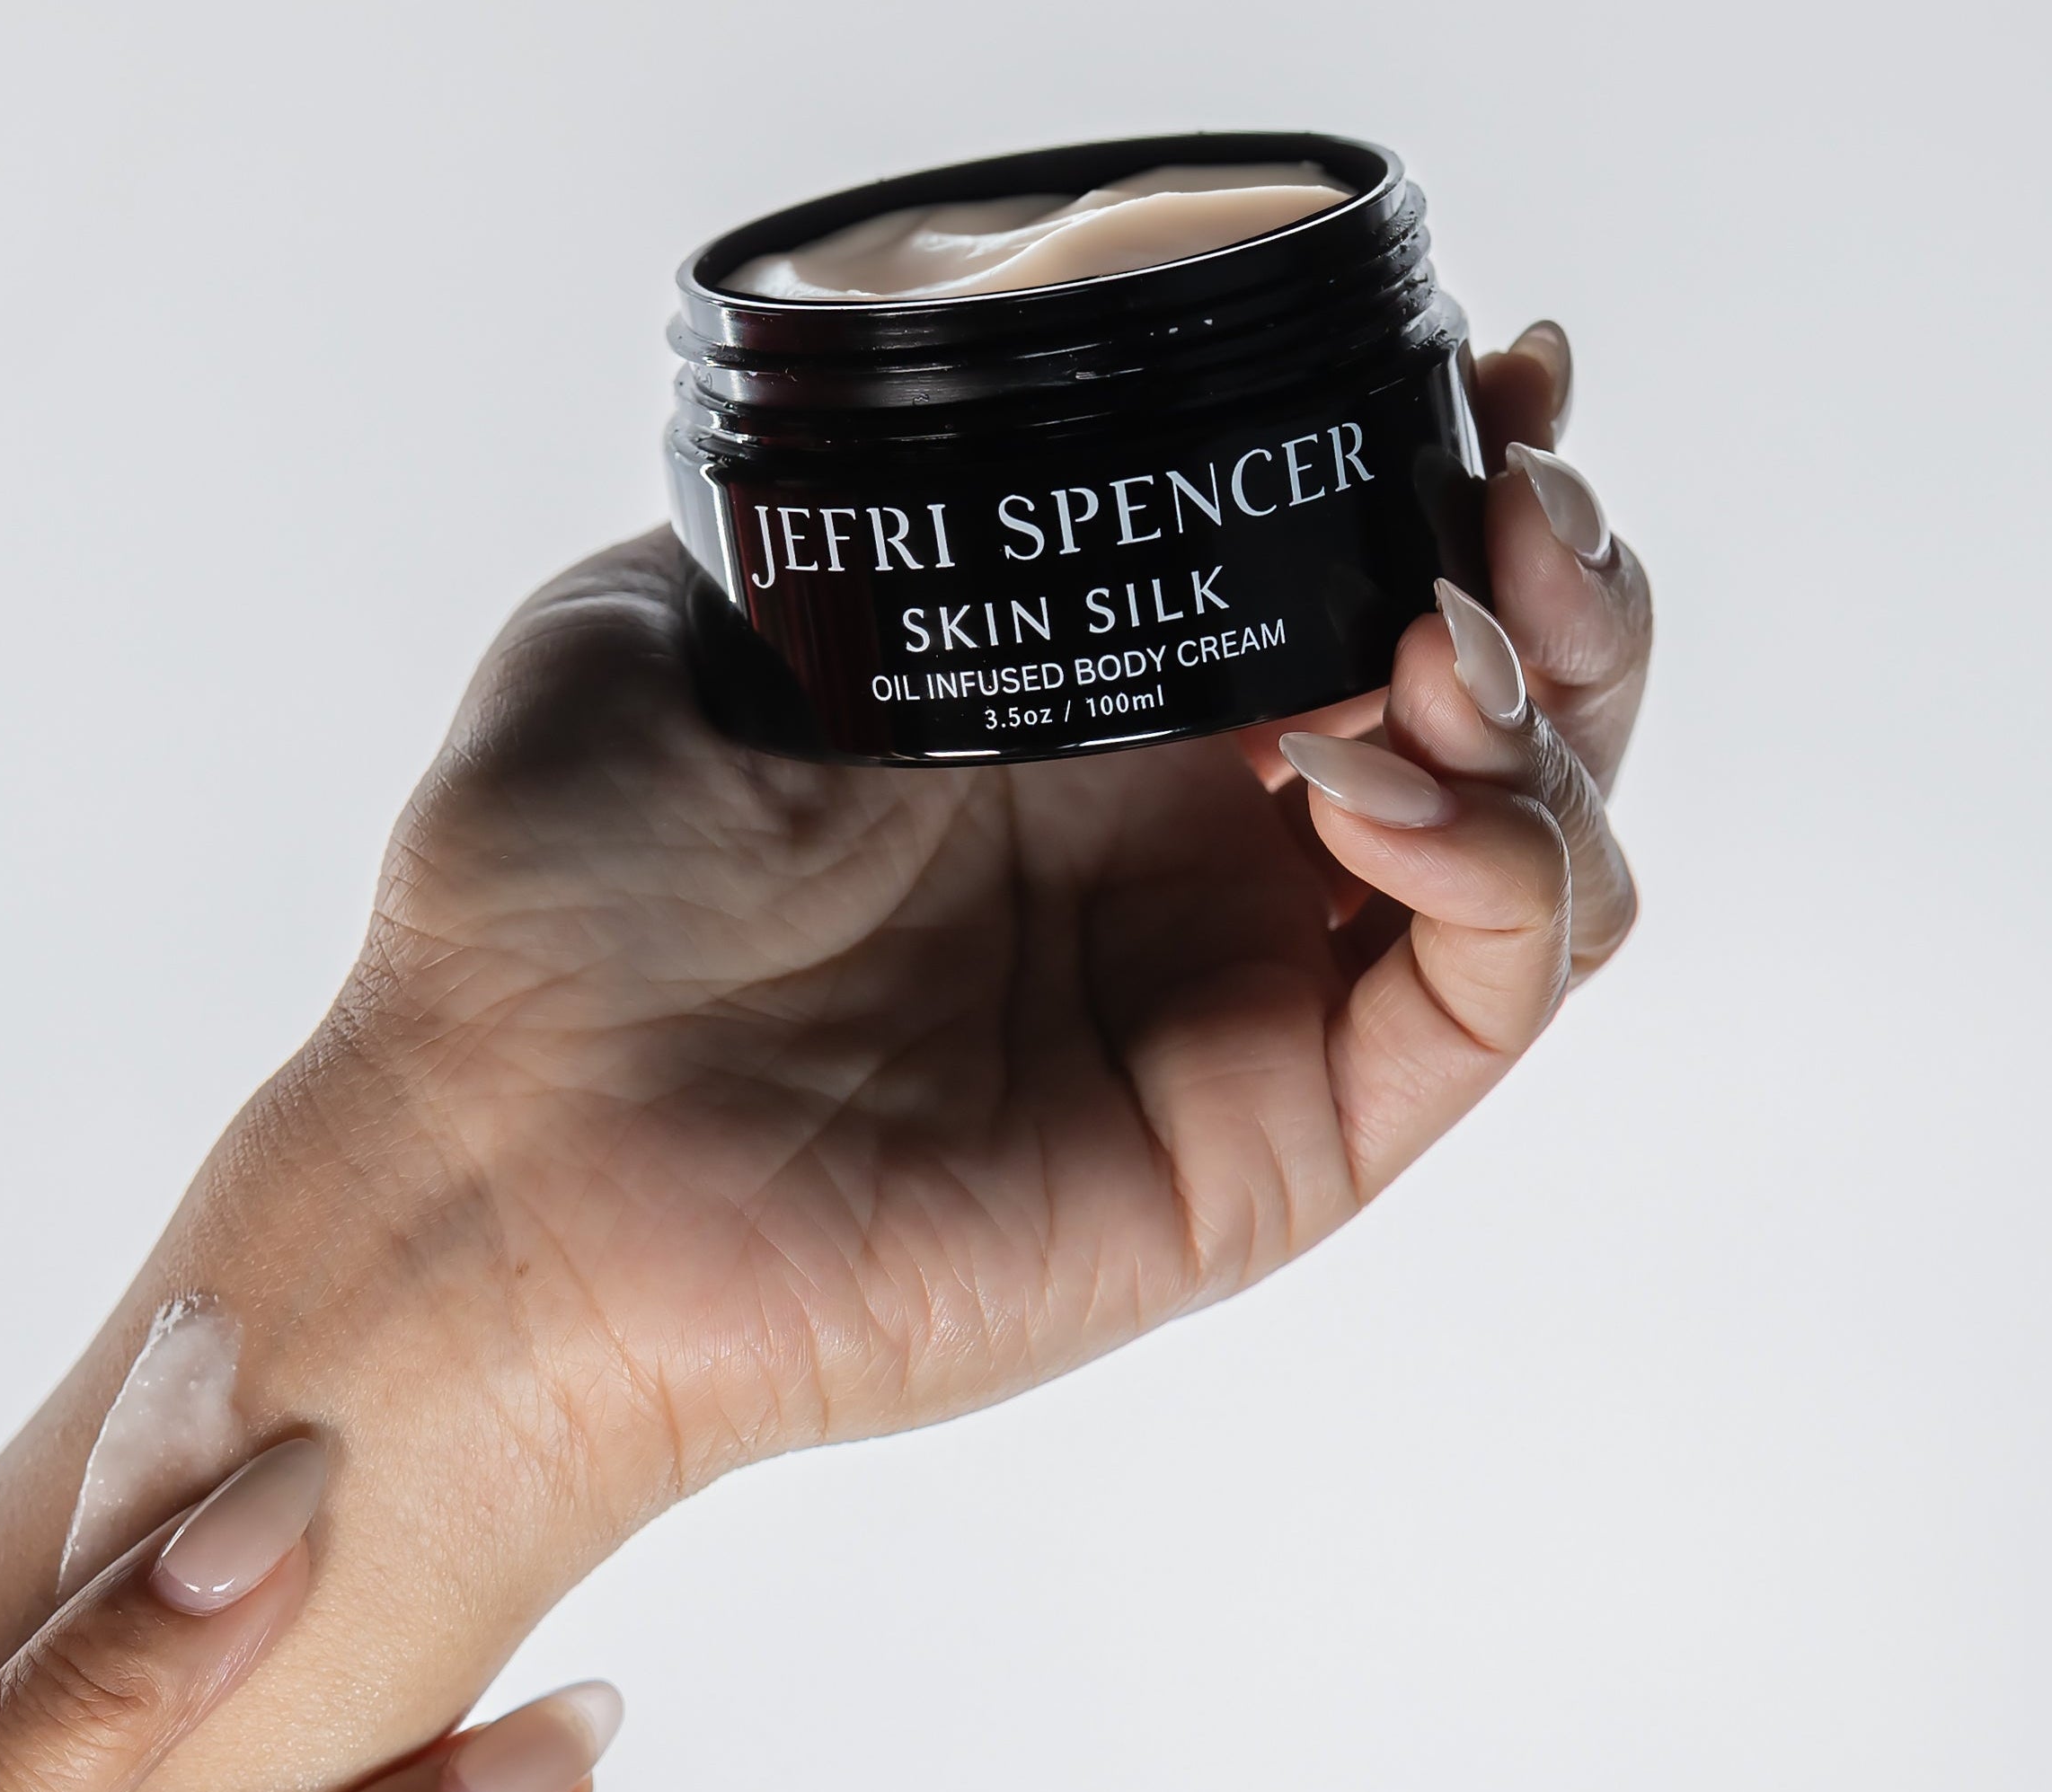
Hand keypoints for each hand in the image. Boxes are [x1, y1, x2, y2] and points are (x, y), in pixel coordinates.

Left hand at [250, 328, 1648, 1515]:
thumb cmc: (536, 925)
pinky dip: (1502, 858)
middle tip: (1505, 474)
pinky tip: (1359, 765)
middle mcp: (1178, 878)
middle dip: (1547, 574)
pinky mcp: (1257, 1155)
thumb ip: (833, 507)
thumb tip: (974, 393)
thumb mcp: (662, 624)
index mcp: (1072, 750)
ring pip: (1538, 856)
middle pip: (1493, 722)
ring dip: (1555, 700)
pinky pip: (1481, 997)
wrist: (496, 1163)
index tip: (1470, 369)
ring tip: (1438, 621)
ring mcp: (1230, 1016)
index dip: (1439, 477)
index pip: (1339, 606)